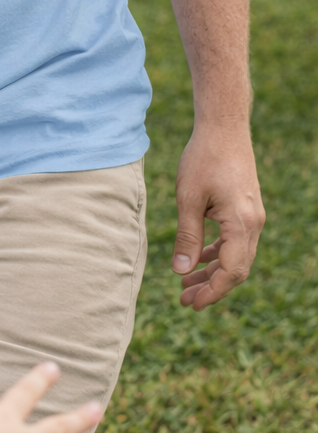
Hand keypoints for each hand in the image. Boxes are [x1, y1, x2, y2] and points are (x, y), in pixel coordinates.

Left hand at [172, 124, 264, 308]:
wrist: (224, 128)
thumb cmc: (203, 159)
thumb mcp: (188, 198)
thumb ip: (186, 237)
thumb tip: (180, 272)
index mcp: (241, 224)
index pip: (231, 272)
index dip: (212, 292)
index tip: (192, 304)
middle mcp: (253, 224)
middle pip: (236, 269)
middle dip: (211, 286)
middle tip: (184, 300)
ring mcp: (252, 217)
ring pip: (235, 256)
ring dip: (212, 271)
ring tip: (186, 284)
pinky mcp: (246, 209)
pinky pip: (234, 241)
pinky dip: (217, 253)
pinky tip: (198, 259)